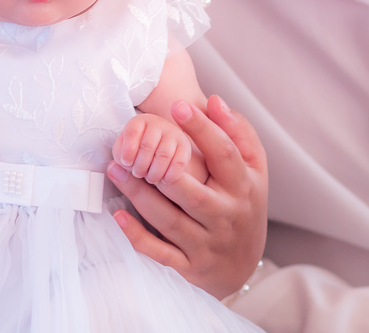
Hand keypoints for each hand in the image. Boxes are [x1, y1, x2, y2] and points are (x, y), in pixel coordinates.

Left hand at [107, 95, 266, 298]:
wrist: (242, 265)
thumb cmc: (244, 202)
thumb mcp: (253, 168)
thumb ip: (237, 132)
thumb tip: (215, 101)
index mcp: (243, 188)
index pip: (225, 155)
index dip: (203, 130)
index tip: (177, 106)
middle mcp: (226, 217)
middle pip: (192, 194)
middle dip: (160, 172)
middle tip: (130, 148)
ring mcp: (206, 244)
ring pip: (170, 221)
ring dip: (139, 197)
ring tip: (114, 170)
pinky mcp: (189, 266)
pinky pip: (159, 253)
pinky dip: (137, 236)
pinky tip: (118, 214)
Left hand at [113, 113, 195, 184]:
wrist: (161, 146)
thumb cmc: (137, 149)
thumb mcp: (124, 149)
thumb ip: (119, 156)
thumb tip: (117, 167)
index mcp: (139, 121)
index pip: (132, 131)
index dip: (128, 149)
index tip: (126, 163)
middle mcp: (157, 124)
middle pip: (147, 145)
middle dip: (140, 164)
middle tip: (138, 174)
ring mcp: (173, 134)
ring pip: (163, 154)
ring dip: (154, 171)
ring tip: (150, 179)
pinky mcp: (185, 147)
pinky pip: (179, 162)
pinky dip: (170, 174)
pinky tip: (164, 180)